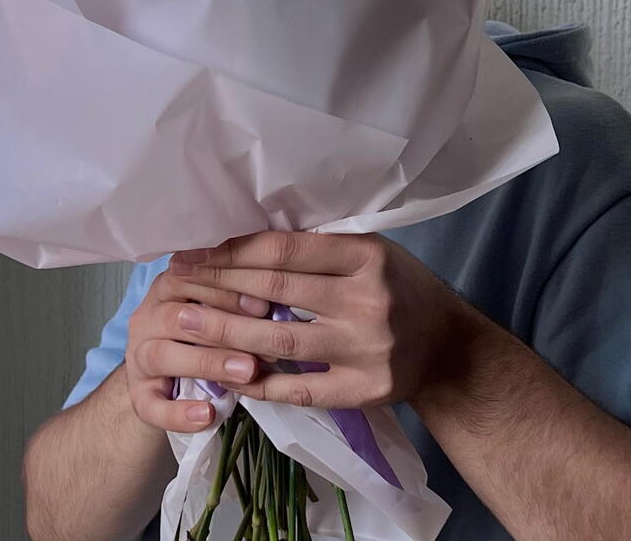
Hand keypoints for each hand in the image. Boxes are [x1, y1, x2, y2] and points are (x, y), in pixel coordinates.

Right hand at [125, 263, 271, 432]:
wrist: (162, 383)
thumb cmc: (201, 338)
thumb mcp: (216, 314)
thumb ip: (237, 305)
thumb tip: (281, 305)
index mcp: (166, 289)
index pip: (188, 278)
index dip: (225, 290)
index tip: (263, 305)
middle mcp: (146, 318)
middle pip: (174, 316)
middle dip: (221, 329)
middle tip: (262, 344)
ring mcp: (137, 358)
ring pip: (160, 355)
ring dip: (207, 363)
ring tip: (246, 373)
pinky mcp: (137, 397)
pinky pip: (151, 406)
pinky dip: (179, 412)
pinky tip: (207, 415)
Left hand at [167, 231, 468, 409]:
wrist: (453, 350)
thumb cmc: (403, 289)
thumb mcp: (373, 252)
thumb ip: (323, 249)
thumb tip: (250, 238)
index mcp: (367, 255)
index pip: (287, 248)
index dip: (236, 249)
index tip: (197, 249)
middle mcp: (367, 299)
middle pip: (278, 290)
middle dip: (221, 285)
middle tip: (177, 283)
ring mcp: (367, 349)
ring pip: (281, 339)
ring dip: (228, 331)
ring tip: (188, 323)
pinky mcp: (366, 390)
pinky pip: (301, 387)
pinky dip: (262, 381)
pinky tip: (229, 374)